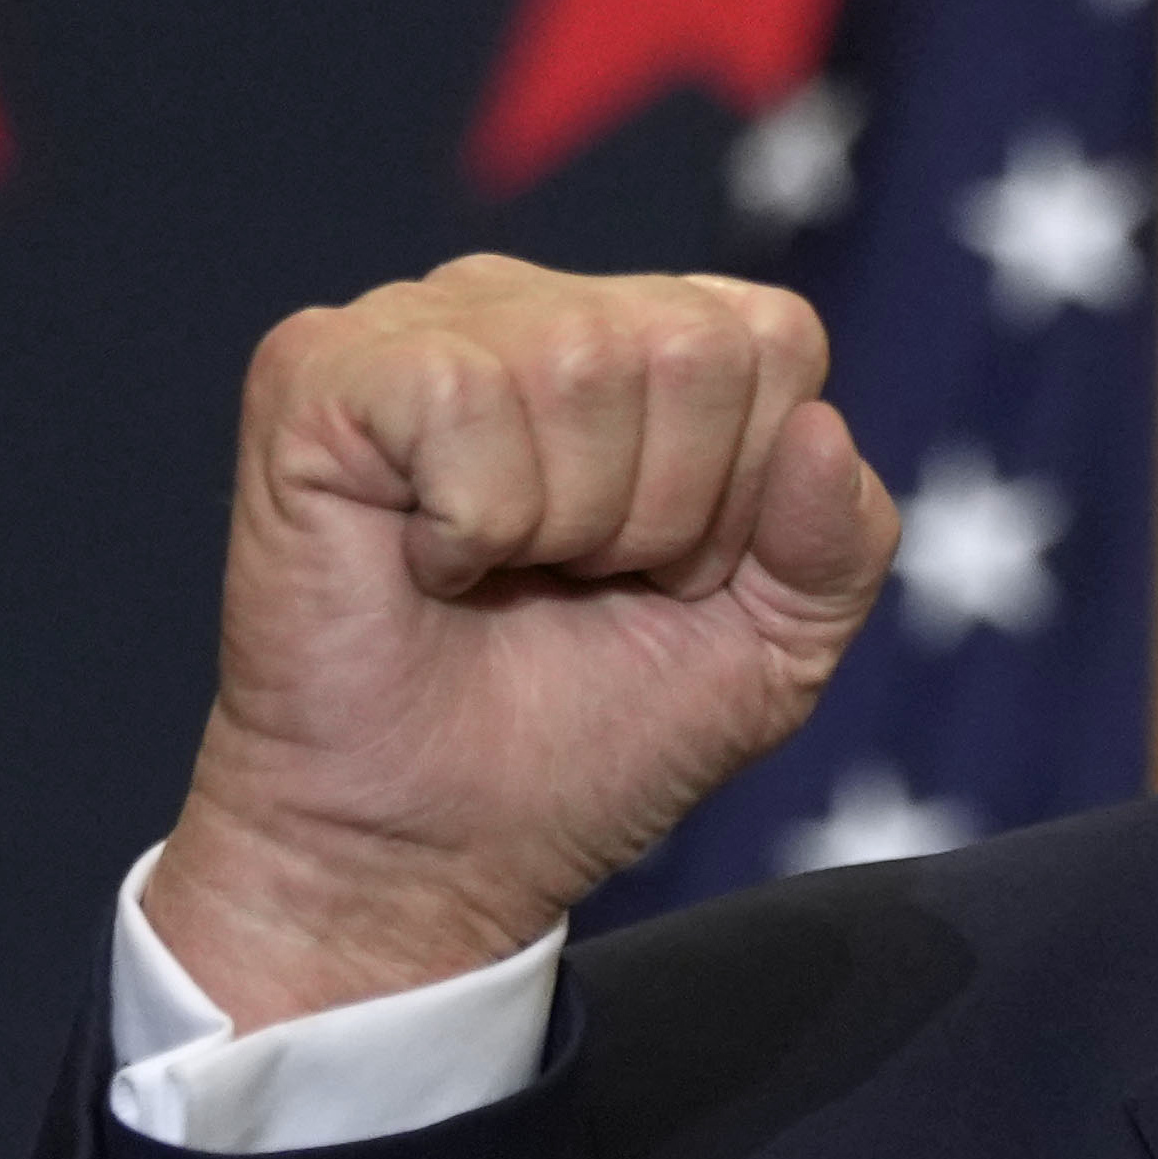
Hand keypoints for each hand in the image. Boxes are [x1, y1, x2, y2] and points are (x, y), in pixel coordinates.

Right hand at [143, 256, 898, 1024]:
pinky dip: (467, 523)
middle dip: (660, 515)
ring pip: (578, 365)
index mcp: (641, 337)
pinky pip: (460, 398)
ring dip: (560, 526)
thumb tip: (823, 429)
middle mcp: (531, 304)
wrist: (424, 854)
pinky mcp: (317, 369)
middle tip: (570, 585)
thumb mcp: (771, 652)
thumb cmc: (582, 743)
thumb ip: (840, 543)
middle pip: (690, 349)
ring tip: (497, 578)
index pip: (773, 340)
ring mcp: (417, 323)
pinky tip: (424, 563)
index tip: (661, 578)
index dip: (742, 494)